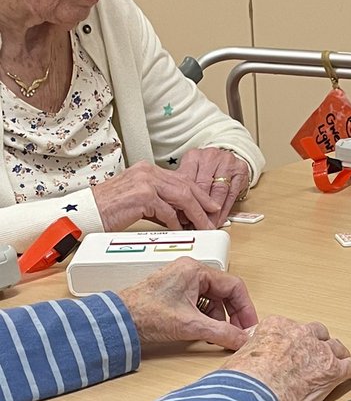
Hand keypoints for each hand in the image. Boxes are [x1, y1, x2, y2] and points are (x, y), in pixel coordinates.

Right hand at [93, 163, 219, 231]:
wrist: (86, 213)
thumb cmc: (108, 210)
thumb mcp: (138, 201)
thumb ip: (158, 203)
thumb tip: (179, 216)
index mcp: (147, 170)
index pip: (181, 179)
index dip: (199, 193)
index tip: (209, 205)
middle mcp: (147, 171)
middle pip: (186, 186)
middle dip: (203, 202)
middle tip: (215, 215)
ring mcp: (145, 182)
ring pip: (182, 197)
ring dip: (196, 214)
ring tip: (204, 226)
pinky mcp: (143, 196)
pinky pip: (168, 211)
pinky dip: (177, 223)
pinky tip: (181, 231)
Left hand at [117, 257, 257, 349]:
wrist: (116, 321)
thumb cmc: (144, 314)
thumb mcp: (190, 325)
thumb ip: (222, 332)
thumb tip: (242, 339)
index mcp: (195, 270)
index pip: (234, 286)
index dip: (245, 308)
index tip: (249, 326)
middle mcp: (190, 271)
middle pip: (225, 292)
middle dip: (232, 315)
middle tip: (238, 333)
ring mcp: (182, 282)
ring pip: (213, 300)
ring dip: (218, 319)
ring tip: (216, 335)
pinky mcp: (175, 293)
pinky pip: (200, 303)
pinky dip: (205, 318)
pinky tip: (203, 331)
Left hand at [177, 148, 250, 226]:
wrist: (227, 161)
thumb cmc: (207, 170)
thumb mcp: (192, 175)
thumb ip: (185, 190)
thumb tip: (177, 214)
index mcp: (194, 156)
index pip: (187, 179)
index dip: (185, 200)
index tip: (183, 217)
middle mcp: (210, 156)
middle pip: (203, 185)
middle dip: (200, 208)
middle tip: (196, 224)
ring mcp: (227, 162)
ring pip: (219, 190)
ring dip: (214, 211)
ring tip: (208, 224)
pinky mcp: (240, 169)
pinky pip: (232, 194)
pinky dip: (225, 209)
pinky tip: (220, 219)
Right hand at [222, 317, 350, 400]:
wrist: (253, 393)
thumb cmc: (242, 380)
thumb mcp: (239, 356)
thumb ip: (250, 353)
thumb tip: (244, 360)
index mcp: (277, 326)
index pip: (290, 329)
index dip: (294, 342)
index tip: (292, 349)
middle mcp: (300, 334)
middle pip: (316, 335)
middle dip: (317, 345)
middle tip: (316, 355)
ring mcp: (319, 351)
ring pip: (335, 348)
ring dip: (337, 355)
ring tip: (339, 361)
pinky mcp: (332, 370)